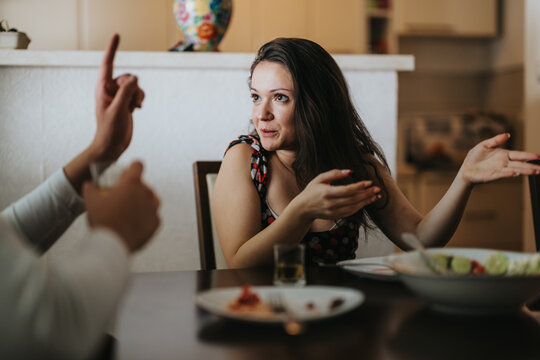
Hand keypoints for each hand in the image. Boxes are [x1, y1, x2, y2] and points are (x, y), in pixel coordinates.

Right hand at [83, 161, 159, 252]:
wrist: (111, 244)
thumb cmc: (101, 220)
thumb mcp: (91, 201)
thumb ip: (90, 189)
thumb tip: (88, 184)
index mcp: (131, 184)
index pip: (138, 166)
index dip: (132, 168)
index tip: (127, 175)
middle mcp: (146, 193)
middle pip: (145, 186)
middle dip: (137, 189)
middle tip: (126, 197)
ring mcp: (153, 208)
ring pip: (153, 200)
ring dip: (145, 202)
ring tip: (133, 209)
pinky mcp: (156, 223)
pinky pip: (154, 217)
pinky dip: (147, 218)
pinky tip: (137, 223)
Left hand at [89, 34, 144, 160]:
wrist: (111, 146)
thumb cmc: (110, 130)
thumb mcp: (118, 110)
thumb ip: (126, 92)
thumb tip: (135, 77)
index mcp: (102, 88)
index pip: (108, 64)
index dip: (112, 49)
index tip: (117, 35)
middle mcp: (110, 89)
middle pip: (128, 77)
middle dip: (134, 88)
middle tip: (131, 104)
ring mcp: (118, 96)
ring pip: (135, 85)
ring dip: (138, 96)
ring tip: (133, 109)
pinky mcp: (126, 102)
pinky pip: (138, 93)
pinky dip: (140, 99)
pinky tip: (137, 109)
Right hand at [294, 169, 380, 221]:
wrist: (303, 208)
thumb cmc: (312, 191)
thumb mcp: (320, 178)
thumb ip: (335, 173)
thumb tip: (350, 171)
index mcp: (326, 192)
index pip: (347, 190)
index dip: (359, 186)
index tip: (369, 182)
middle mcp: (330, 204)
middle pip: (353, 199)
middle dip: (367, 193)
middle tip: (377, 188)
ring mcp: (333, 211)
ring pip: (354, 207)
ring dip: (366, 201)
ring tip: (376, 196)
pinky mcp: (335, 216)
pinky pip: (351, 212)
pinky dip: (360, 207)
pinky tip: (366, 201)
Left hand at [460, 133, 539, 184]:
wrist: (465, 169)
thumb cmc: (475, 158)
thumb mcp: (484, 145)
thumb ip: (495, 140)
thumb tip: (507, 134)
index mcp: (504, 155)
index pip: (519, 155)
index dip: (529, 155)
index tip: (539, 157)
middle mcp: (504, 164)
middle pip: (520, 164)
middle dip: (532, 166)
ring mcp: (499, 171)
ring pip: (514, 170)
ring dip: (524, 171)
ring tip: (535, 171)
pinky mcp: (491, 176)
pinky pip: (500, 174)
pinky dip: (507, 174)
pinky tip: (514, 173)